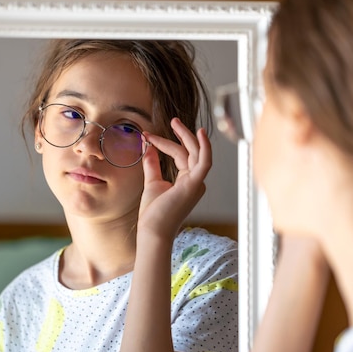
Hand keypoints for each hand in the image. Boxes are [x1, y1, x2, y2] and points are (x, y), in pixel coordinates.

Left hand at [137, 117, 211, 240]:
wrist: (152, 230)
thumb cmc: (153, 213)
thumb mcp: (152, 182)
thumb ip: (152, 165)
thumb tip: (148, 147)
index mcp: (187, 180)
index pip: (181, 155)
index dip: (165, 143)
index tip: (148, 136)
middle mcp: (196, 181)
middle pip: (191, 151)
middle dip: (182, 135)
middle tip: (172, 120)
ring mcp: (197, 183)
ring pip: (197, 153)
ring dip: (187, 137)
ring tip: (176, 122)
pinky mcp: (194, 184)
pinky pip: (204, 162)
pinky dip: (204, 147)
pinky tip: (199, 133)